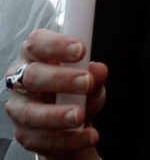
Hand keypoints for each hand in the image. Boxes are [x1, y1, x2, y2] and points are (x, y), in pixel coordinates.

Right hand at [5, 29, 106, 158]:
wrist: (70, 124)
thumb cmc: (77, 90)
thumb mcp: (91, 80)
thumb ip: (95, 75)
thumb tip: (99, 71)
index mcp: (36, 55)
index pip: (38, 43)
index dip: (57, 45)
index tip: (81, 49)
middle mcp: (21, 79)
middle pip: (33, 76)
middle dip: (60, 79)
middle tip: (87, 83)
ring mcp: (18, 107)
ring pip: (30, 112)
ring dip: (57, 115)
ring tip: (80, 116)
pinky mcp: (23, 133)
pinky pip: (41, 139)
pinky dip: (67, 139)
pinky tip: (86, 136)